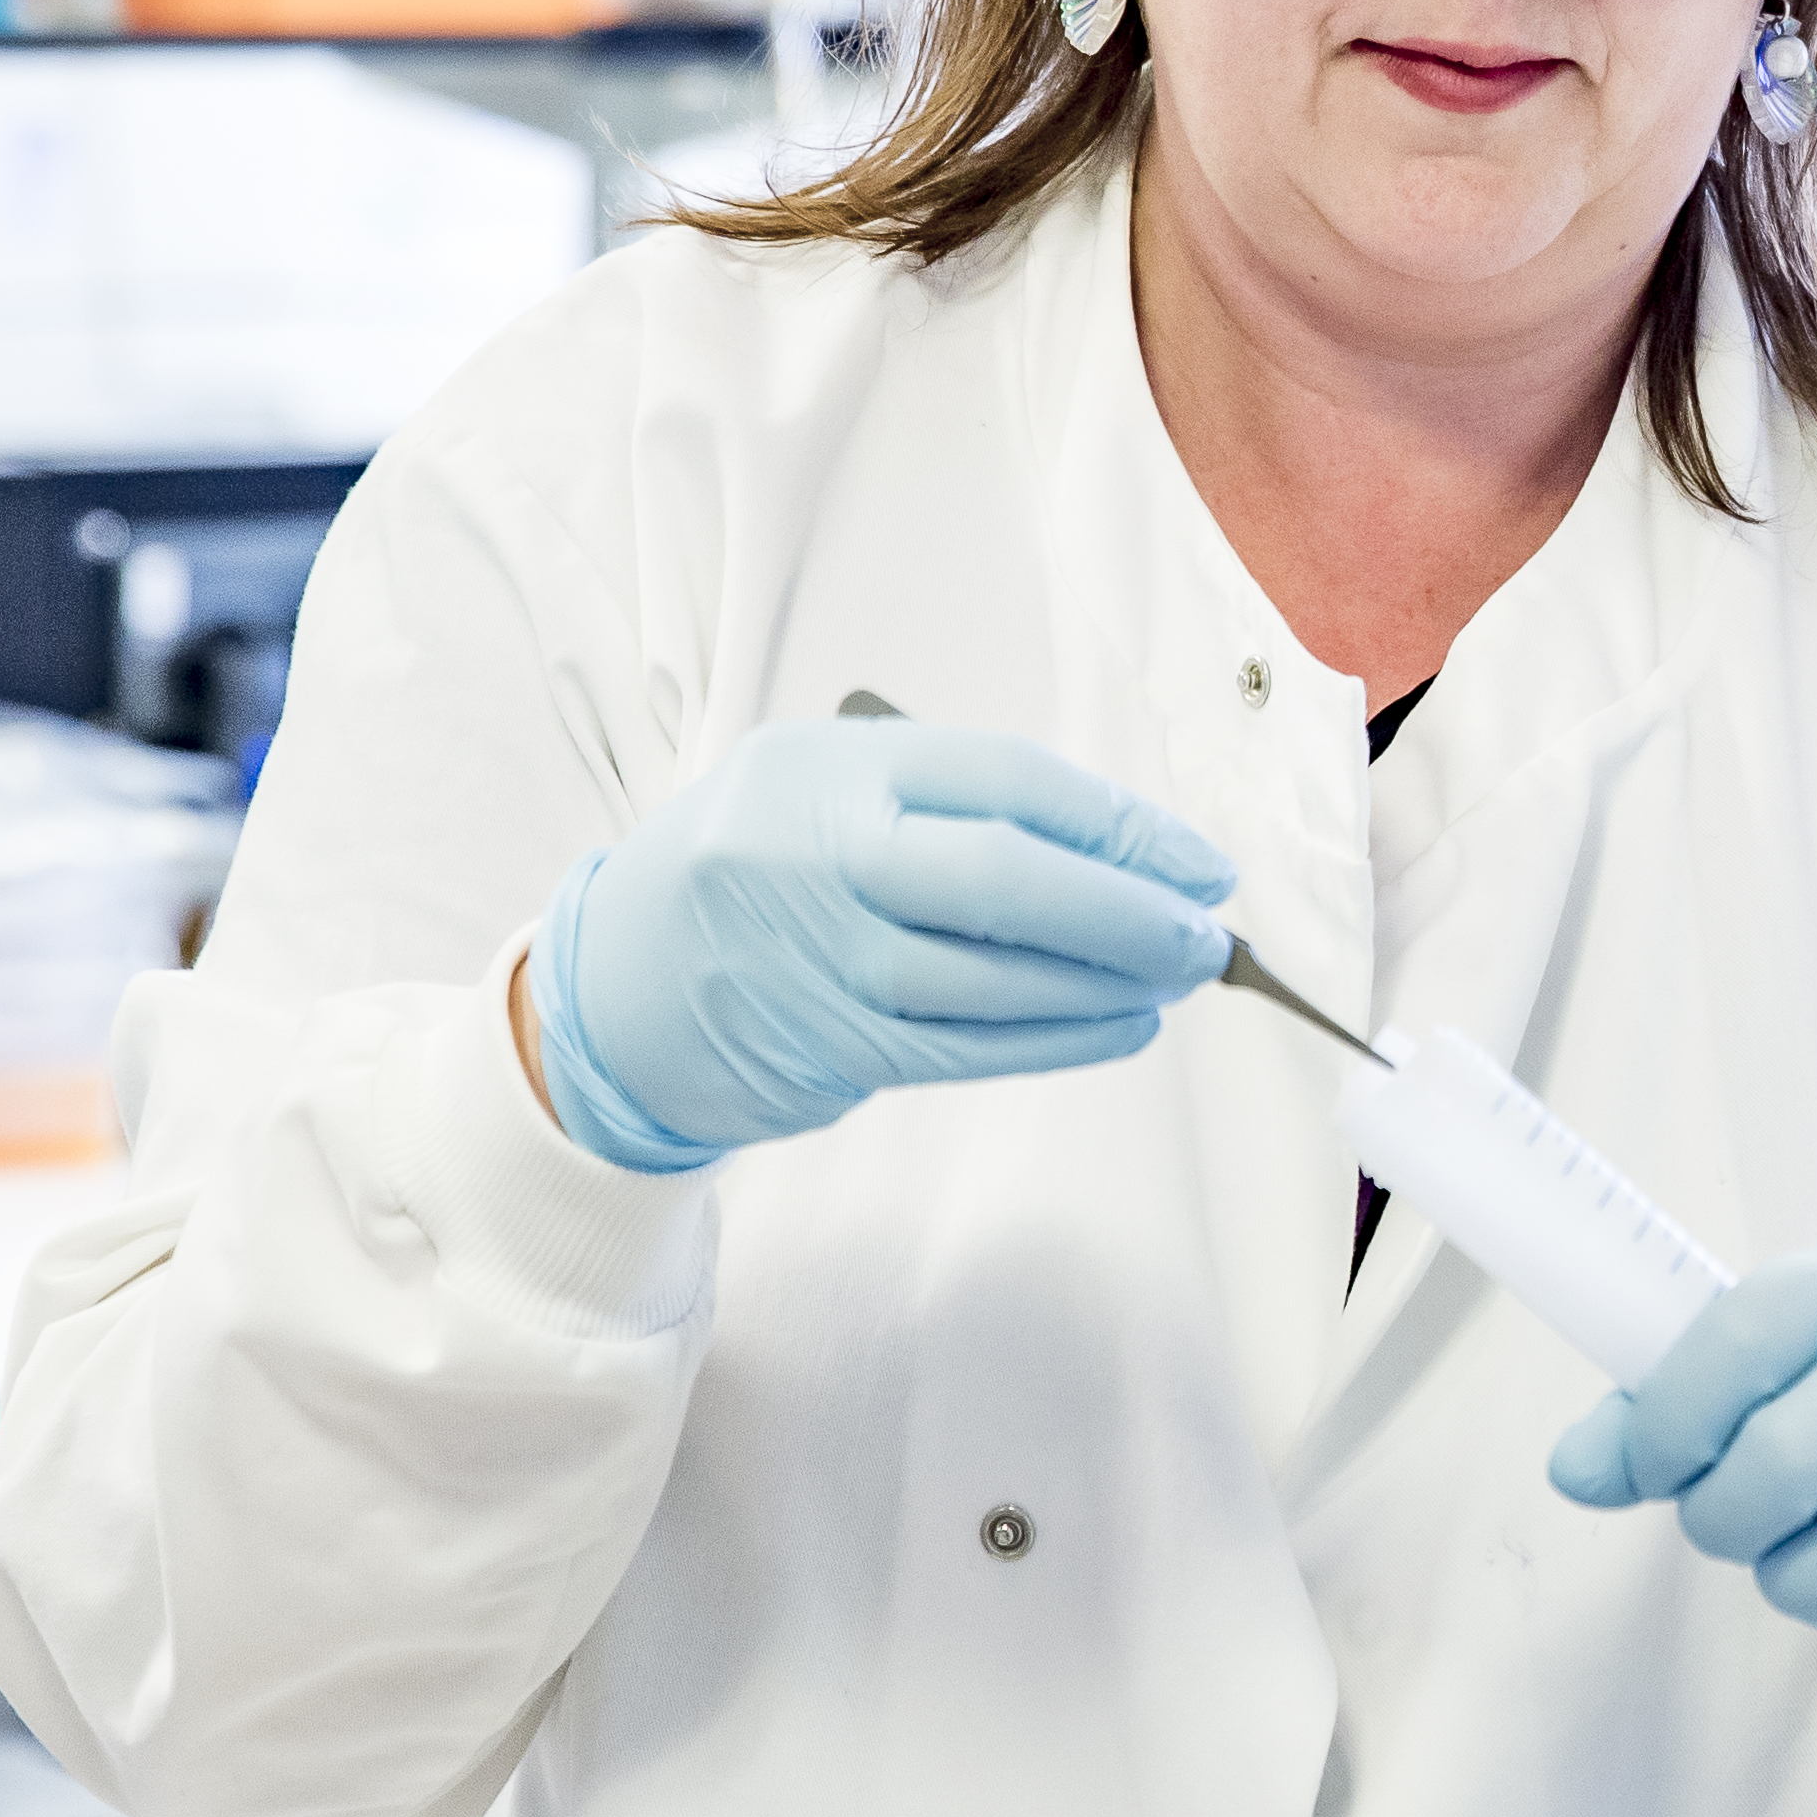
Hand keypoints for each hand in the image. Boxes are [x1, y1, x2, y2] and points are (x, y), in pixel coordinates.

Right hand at [527, 719, 1234, 1172]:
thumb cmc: (748, 870)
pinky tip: (1118, 1026)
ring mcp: (818, 959)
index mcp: (828, 769)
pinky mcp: (824, 1047)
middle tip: (1206, 932)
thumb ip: (947, 800)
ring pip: (996, 978)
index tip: (1196, 860)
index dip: (1120, 825)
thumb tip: (1119, 847)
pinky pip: (968, 1048)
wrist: (610, 988)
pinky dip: (1057, 1040)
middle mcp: (818, 857)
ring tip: (1178, 978)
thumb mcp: (821, 787)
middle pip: (1010, 880)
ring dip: (1107, 985)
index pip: (1008, 782)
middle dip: (1129, 909)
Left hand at [1548, 1236, 1816, 1652]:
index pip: (1733, 1344)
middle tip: (1733, 1521)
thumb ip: (1672, 1406)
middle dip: (1725, 1521)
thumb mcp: (1790, 1357)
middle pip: (1783, 1465)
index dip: (1665, 1427)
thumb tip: (1573, 1470)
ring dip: (1801, 1578)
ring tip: (1811, 1549)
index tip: (1655, 1467)